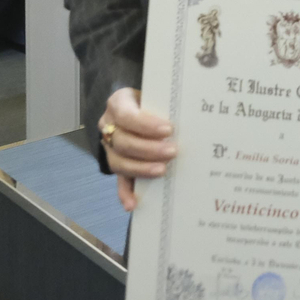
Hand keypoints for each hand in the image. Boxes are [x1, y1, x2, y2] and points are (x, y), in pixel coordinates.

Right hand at [99, 87, 175, 211]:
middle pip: (123, 142)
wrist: (134, 106)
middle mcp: (108, 126)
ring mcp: (109, 147)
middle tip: (173, 151)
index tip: (168, 129)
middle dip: (149, 149)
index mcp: (118, 104)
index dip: (146, 125)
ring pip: (119, 162)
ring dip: (141, 169)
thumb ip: (164, 105)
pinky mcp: (116, 164)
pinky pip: (118, 180)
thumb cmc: (150, 101)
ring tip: (162, 170)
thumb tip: (191, 114)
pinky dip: (125, 193)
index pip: (127, 116)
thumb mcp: (154, 96)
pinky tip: (133, 204)